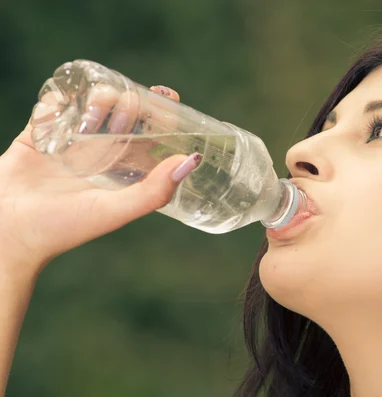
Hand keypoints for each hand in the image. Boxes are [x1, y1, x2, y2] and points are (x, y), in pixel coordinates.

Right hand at [0, 85, 189, 276]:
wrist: (6, 233)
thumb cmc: (63, 228)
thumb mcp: (115, 211)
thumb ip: (153, 191)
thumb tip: (191, 160)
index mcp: (123, 171)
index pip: (152, 134)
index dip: (163, 113)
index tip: (168, 95)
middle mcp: (101, 155)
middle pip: (125, 114)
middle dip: (130, 100)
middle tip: (125, 106)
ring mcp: (71, 143)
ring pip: (92, 105)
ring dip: (98, 97)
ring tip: (95, 109)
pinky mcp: (39, 135)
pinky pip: (52, 106)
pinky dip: (59, 99)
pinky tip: (62, 105)